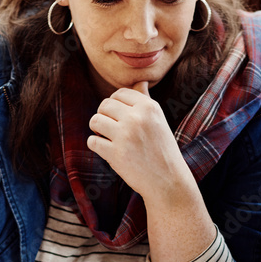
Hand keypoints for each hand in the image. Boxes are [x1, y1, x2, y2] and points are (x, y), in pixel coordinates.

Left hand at [87, 82, 188, 199]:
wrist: (168, 181)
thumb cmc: (162, 149)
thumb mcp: (158, 121)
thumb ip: (145, 100)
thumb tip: (140, 80)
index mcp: (149, 107)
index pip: (119, 93)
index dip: (115, 104)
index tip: (119, 116)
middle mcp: (137, 118)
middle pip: (104, 105)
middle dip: (104, 115)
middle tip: (111, 128)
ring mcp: (125, 135)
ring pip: (95, 120)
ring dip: (97, 129)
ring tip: (106, 137)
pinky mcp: (115, 153)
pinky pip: (92, 141)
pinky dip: (96, 145)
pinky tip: (106, 150)